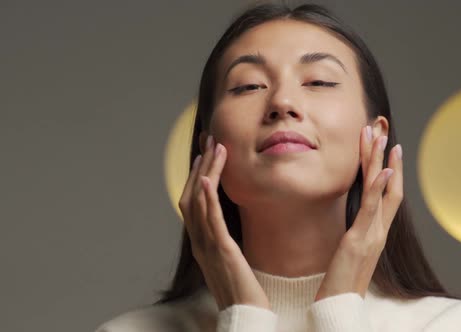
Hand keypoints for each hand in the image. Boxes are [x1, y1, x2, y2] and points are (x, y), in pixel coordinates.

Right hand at [178, 135, 269, 310]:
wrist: (244, 314)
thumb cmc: (241, 289)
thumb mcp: (230, 258)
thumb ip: (224, 239)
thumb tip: (228, 223)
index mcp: (200, 242)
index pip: (193, 201)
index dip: (197, 175)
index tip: (205, 153)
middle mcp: (198, 241)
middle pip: (191, 195)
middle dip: (200, 165)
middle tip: (209, 140)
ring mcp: (207, 246)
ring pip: (199, 202)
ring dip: (206, 172)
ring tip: (216, 148)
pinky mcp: (221, 251)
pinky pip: (210, 221)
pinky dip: (208, 199)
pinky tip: (209, 180)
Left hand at [315, 126, 403, 300]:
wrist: (340, 305)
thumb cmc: (343, 279)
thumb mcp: (352, 250)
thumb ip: (357, 232)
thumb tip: (356, 218)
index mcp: (377, 231)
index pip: (386, 193)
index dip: (387, 168)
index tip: (384, 145)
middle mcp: (380, 230)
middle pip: (389, 186)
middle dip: (386, 156)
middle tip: (382, 129)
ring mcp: (373, 234)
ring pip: (383, 191)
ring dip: (382, 162)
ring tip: (382, 138)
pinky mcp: (360, 240)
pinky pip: (372, 210)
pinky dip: (380, 189)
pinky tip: (385, 171)